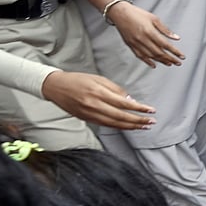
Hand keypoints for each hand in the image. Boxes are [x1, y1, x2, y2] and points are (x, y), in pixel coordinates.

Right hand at [40, 70, 154, 129]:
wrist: (55, 87)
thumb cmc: (77, 80)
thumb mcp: (98, 78)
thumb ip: (115, 89)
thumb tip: (130, 100)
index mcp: (98, 93)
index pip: (123, 103)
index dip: (139, 108)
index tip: (150, 110)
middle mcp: (94, 105)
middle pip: (121, 117)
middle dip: (138, 120)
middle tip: (151, 121)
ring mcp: (90, 114)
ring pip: (115, 124)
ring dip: (131, 126)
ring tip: (143, 126)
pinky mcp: (86, 119)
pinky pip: (106, 125)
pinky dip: (119, 127)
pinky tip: (129, 127)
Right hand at [109, 2, 183, 67]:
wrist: (119, 12)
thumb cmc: (137, 13)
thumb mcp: (154, 18)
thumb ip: (165, 30)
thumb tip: (176, 38)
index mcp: (149, 32)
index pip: (165, 45)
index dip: (175, 52)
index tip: (182, 56)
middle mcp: (142, 39)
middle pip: (159, 53)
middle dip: (170, 59)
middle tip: (178, 62)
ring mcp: (136, 43)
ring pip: (151, 56)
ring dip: (161, 61)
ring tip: (169, 63)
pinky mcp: (130, 45)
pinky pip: (140, 56)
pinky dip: (148, 61)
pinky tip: (154, 64)